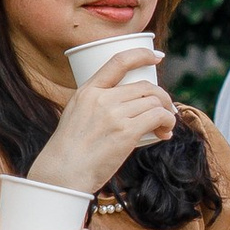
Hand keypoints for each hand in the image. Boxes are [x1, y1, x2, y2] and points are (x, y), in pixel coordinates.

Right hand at [31, 59, 176, 195]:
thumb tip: (123, 107)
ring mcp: (114, 114)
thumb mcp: (74, 115)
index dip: (141, 55)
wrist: (62, 175)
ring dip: (166, 113)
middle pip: (144, 86)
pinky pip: (158, 117)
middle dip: (162, 97)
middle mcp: (101, 98)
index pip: (118, 61)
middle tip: (165, 111)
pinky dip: (167, 123)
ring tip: (164, 127)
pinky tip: (165, 133)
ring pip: (154, 101)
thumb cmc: (68, 152)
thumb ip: (95, 106)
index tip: (156, 57)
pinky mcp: (126, 132)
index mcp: (87, 91)